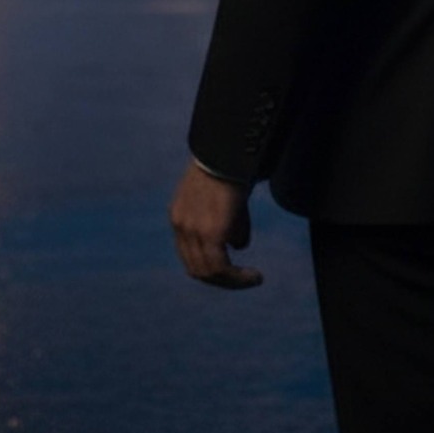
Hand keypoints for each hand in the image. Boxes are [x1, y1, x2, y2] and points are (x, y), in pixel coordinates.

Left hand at [169, 163, 262, 289]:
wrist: (229, 151)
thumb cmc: (231, 167)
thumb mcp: (225, 198)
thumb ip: (229, 223)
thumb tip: (238, 247)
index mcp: (179, 216)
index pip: (189, 255)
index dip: (210, 267)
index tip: (230, 269)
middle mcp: (180, 226)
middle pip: (196, 269)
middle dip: (222, 280)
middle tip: (243, 280)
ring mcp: (193, 231)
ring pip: (209, 272)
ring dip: (232, 281)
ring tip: (253, 279)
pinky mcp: (210, 233)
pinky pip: (222, 268)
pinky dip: (238, 278)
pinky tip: (254, 276)